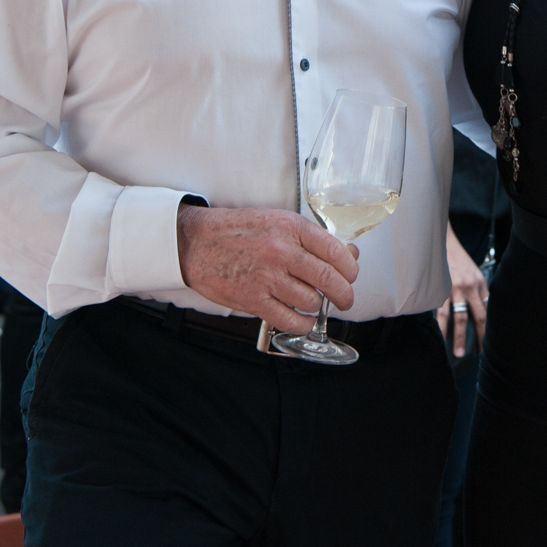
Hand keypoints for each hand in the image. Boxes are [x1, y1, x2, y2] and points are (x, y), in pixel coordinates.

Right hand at [174, 204, 358, 332]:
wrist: (195, 243)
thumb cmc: (237, 231)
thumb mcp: (278, 222)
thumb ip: (313, 239)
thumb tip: (349, 254)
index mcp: (291, 227)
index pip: (337, 252)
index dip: (351, 269)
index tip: (351, 276)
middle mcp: (282, 251)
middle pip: (330, 280)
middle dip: (344, 295)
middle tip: (345, 300)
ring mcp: (268, 277)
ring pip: (312, 301)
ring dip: (318, 307)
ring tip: (313, 304)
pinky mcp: (254, 300)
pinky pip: (290, 320)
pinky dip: (303, 324)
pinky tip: (302, 319)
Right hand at [435, 229, 488, 356]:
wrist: (442, 242)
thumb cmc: (458, 260)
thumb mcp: (474, 273)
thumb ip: (479, 290)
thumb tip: (482, 311)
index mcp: (480, 284)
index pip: (487, 311)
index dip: (488, 328)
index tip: (487, 344)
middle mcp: (470, 287)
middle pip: (477, 317)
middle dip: (479, 337)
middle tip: (478, 354)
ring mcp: (455, 288)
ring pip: (458, 317)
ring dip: (458, 336)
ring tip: (457, 352)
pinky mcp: (440, 288)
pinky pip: (440, 310)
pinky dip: (440, 324)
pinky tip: (440, 335)